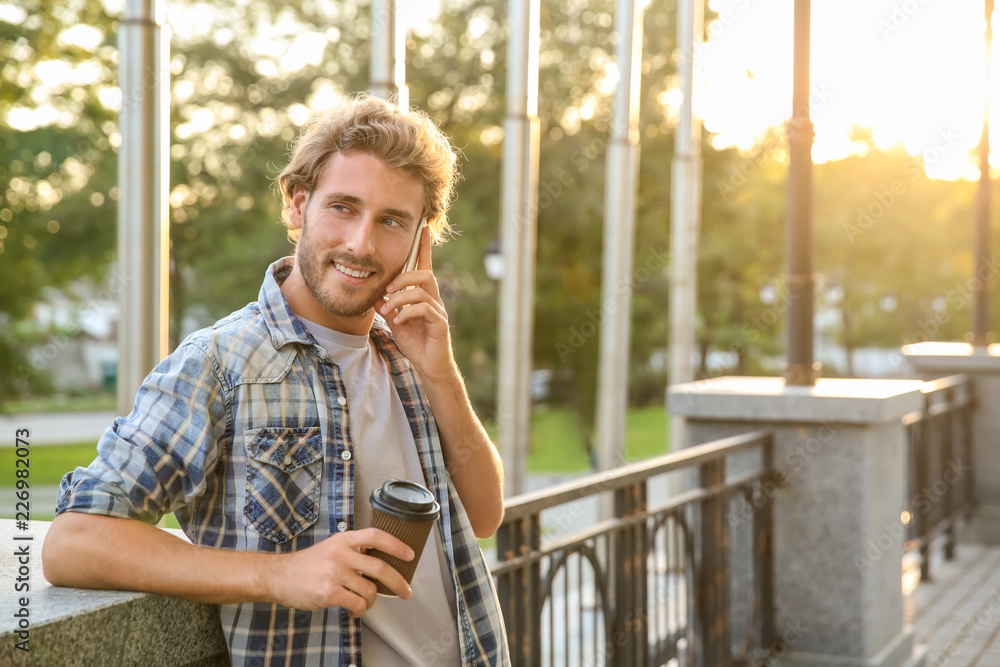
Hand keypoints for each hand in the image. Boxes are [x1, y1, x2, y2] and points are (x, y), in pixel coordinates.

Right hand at [269, 528, 413, 615]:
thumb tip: (382, 560)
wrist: (280, 576)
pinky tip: (354, 611)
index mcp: (344, 540)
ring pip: (370, 591)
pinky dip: (360, 611)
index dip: (396, 545)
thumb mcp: (332, 547)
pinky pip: (357, 605)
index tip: (410, 555)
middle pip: (380, 568)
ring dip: (372, 602)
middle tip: (406, 591)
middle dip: (398, 583)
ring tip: (364, 603)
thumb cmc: (308, 564)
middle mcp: (341, 554)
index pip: (376, 536)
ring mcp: (335, 573)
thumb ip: (354, 550)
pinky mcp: (329, 592)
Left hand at [379, 225, 456, 383]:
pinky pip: (424, 309)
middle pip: (424, 274)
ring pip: (422, 291)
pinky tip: (399, 322)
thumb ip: (388, 306)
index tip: (423, 227)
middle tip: (386, 290)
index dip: (424, 246)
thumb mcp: (395, 321)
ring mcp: (438, 311)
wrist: (429, 365)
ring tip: (388, 310)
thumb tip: (376, 295)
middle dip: (403, 277)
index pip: (424, 265)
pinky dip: (407, 313)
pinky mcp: (439, 324)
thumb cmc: (415, 342)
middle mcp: (433, 299)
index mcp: (423, 295)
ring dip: (400, 298)